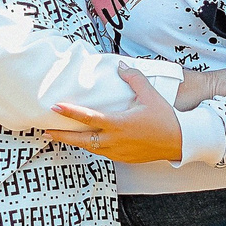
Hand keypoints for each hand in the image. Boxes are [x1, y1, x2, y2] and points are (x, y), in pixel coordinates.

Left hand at [47, 67, 184, 163]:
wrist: (179, 141)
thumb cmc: (165, 119)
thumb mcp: (150, 95)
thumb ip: (134, 79)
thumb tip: (121, 66)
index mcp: (119, 124)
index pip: (88, 117)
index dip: (70, 112)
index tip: (56, 107)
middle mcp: (115, 140)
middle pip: (81, 140)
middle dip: (62, 135)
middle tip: (46, 131)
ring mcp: (118, 151)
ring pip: (90, 148)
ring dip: (76, 142)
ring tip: (61, 136)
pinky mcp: (123, 158)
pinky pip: (102, 152)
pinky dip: (92, 146)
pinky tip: (87, 141)